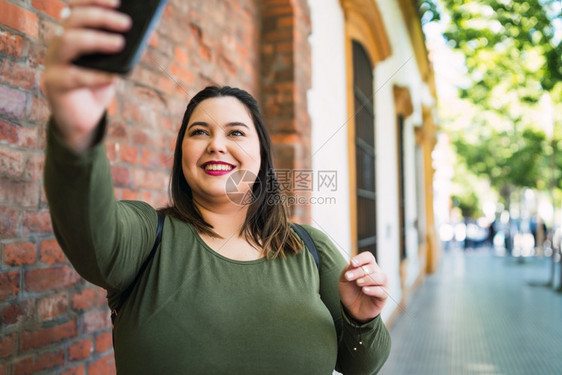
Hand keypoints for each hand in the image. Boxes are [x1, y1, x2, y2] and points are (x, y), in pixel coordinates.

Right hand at [42, 0, 131, 151]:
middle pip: (73, 20)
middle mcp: (59, 43)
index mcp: (71, 33)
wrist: (84, 117)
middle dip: (101, 17)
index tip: (117, 2)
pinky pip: (73, 76)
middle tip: (126, 24)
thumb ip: (119, 50)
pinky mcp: (54, 83)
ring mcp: (53, 62)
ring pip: (68, 41)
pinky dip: (95, 76)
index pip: (76, 8)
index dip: (93, 0)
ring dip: (96, 39)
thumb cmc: (98, 85)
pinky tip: (112, 77)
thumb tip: (140, 35)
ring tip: (120, 44)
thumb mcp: (112, 64)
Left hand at [338, 251, 387, 322]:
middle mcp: (376, 273)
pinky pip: (382, 291)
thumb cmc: (350, 291)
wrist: (352, 309)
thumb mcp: (344, 280)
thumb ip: (348, 270)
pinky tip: (364, 290)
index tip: (351, 263)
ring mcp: (381, 284)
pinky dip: (373, 289)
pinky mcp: (383, 296)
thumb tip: (353, 264)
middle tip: (348, 277)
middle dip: (359, 271)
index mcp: (367, 266)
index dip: (361, 258)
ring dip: (368, 279)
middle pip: (372, 267)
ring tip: (357, 283)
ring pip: (381, 277)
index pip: (368, 257)